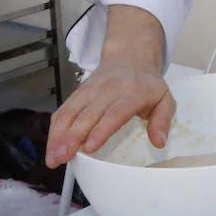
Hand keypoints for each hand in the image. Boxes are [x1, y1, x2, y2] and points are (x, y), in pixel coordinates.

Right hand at [45, 5, 173, 166]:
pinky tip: (51, 145)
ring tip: (52, 157)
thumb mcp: (164, 99)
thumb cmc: (146, 84)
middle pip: (86, 115)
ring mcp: (90, 91)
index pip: (114, 113)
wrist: (130, 57)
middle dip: (72, 137)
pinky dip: (54, 128)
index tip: (89, 147)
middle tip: (62, 157)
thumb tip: (159, 141)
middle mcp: (107, 91)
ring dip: (58, 136)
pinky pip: (63, 110)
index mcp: (131, 94)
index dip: (100, 130)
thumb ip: (163, 120)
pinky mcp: (78, 93)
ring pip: (70, 113)